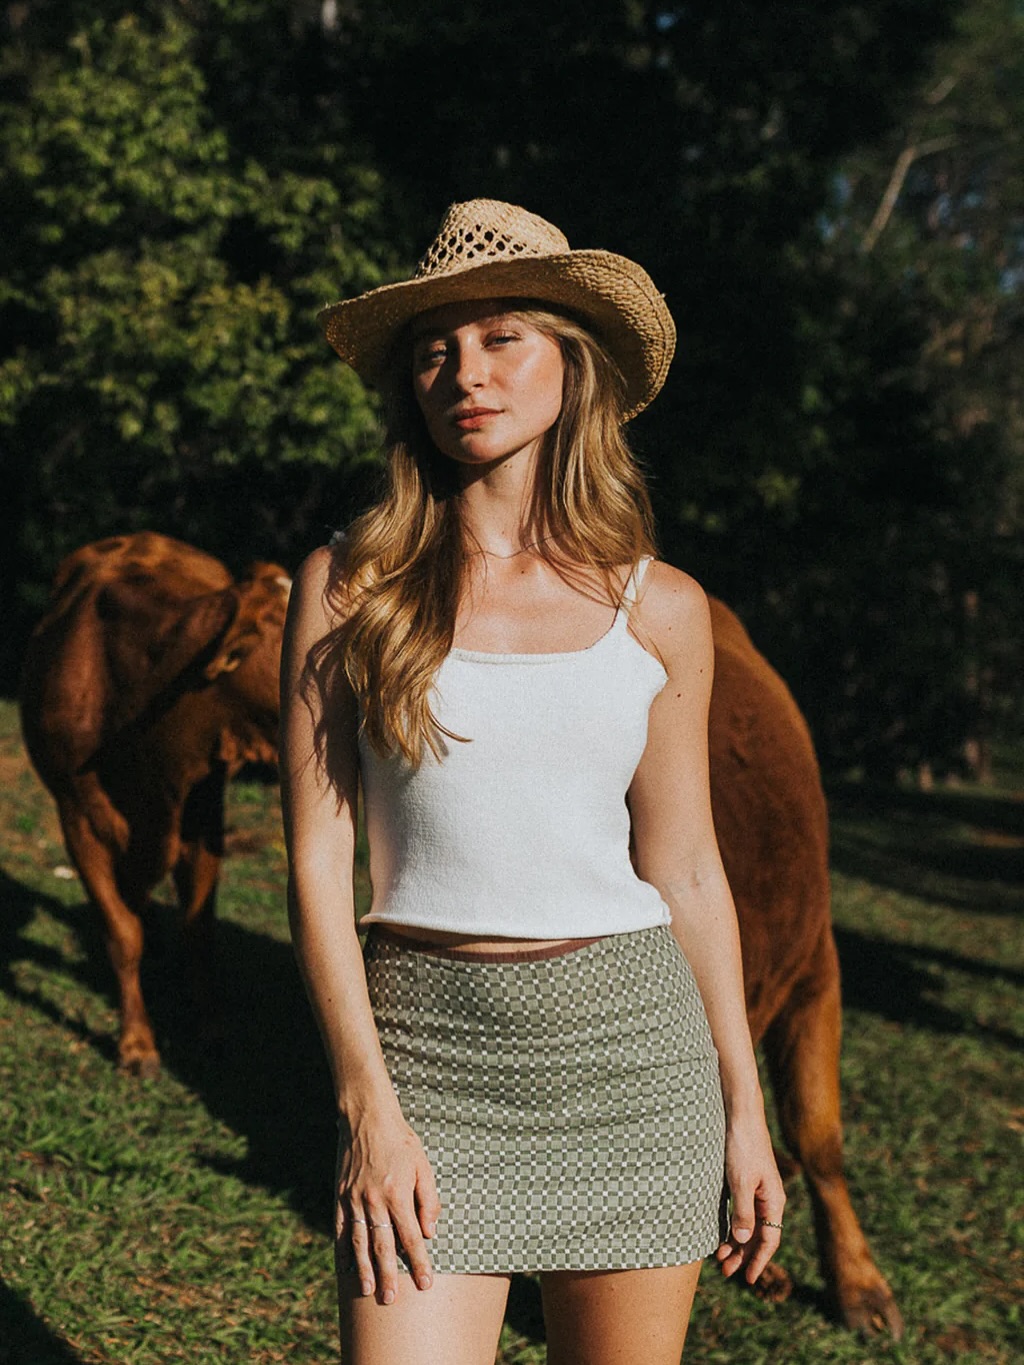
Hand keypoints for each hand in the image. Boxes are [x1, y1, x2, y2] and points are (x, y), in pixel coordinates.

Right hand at [335, 1111, 441, 1304]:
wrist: (367, 1117)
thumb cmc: (400, 1140)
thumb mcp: (422, 1164)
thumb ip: (428, 1198)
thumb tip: (430, 1231)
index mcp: (397, 1194)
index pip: (410, 1237)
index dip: (418, 1262)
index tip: (424, 1283)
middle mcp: (374, 1200)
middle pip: (382, 1246)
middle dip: (388, 1275)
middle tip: (391, 1300)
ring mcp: (353, 1199)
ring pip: (359, 1242)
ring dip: (364, 1269)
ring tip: (368, 1291)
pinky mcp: (340, 1196)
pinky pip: (341, 1229)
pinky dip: (343, 1250)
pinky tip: (345, 1267)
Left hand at [714, 1114, 785, 1284]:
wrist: (740, 1115)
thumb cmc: (742, 1146)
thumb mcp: (741, 1181)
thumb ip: (743, 1211)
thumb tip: (743, 1240)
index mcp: (774, 1200)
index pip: (770, 1239)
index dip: (759, 1260)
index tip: (748, 1279)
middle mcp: (768, 1198)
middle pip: (759, 1235)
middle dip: (743, 1255)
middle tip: (725, 1272)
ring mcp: (757, 1190)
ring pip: (749, 1225)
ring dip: (736, 1243)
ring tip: (720, 1259)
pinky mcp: (745, 1182)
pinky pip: (741, 1211)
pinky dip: (732, 1225)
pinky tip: (721, 1235)